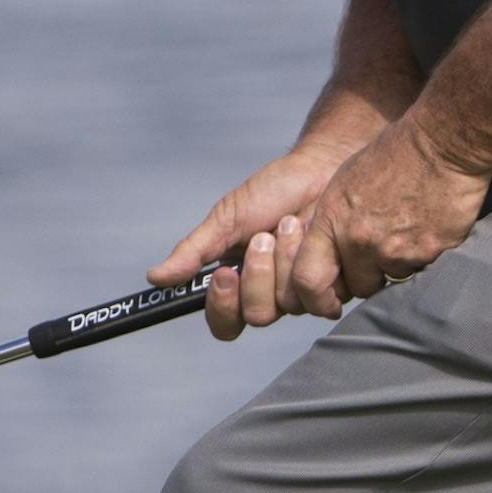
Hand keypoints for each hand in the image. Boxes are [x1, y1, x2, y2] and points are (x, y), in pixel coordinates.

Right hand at [148, 140, 355, 340]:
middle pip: (257, 316)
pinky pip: (325, 297)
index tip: (224, 274)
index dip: (222, 307)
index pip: (225, 323)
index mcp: (240, 284)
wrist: (321, 169)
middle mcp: (272, 295)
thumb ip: (193, 251)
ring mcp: (305, 293)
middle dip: (259, 274)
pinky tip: (317, 235)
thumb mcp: (227, 217)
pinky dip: (318, 261)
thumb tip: (155, 277)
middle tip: (264, 237)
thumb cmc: (274, 190)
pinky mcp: (337, 286)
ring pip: (290, 306)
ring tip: (293, 223)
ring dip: (288, 259)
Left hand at [289, 114, 491, 315]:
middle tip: (385, 253)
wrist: (443, 143)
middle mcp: (359, 240)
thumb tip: (331, 250)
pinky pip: (423, 271)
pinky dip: (425, 257)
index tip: (330, 301)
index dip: (317, 297)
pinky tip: (432, 230)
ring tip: (411, 233)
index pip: (307, 279)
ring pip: (392, 280)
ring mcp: (395, 250)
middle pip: (358, 286)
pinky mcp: (428, 253)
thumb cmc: (396, 153)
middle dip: (370, 276)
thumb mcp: (348, 181)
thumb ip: (336, 220)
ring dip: (399, 267)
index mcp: (333, 219)